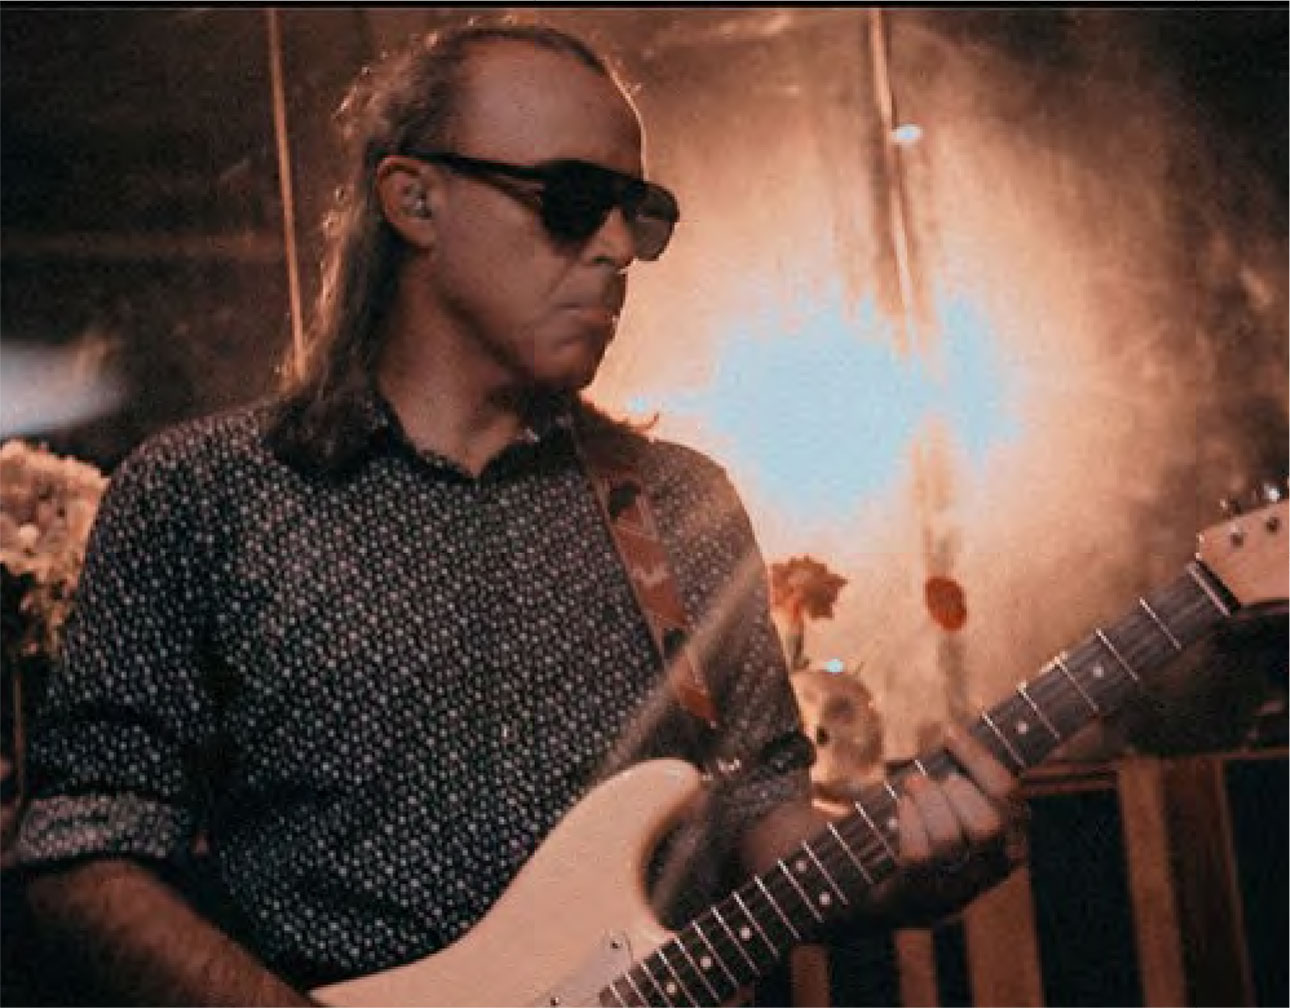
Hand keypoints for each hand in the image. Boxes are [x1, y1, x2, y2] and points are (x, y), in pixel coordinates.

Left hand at [881, 725, 1025, 923]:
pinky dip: (909, 822)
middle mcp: (991, 869)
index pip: (1009, 797)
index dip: (979, 759)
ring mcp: (958, 889)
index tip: (951, 732)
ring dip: (928, 801)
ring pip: (951, 839)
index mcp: (1010, 840)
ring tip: (913, 785)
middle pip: (988, 825)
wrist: (885, 888)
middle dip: (957, 790)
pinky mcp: (923, 896)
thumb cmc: (927, 831)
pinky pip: (920, 856)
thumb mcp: (953, 803)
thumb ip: (964, 775)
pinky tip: (902, 807)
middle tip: (932, 776)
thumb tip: (956, 732)